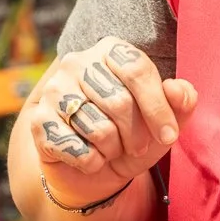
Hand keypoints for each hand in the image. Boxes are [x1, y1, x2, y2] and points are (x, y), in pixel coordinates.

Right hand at [24, 37, 198, 208]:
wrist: (92, 170)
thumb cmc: (132, 136)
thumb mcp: (163, 121)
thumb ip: (181, 102)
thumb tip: (179, 90)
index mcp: (111, 50)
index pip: (137, 70)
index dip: (158, 108)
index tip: (170, 136)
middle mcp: (77, 62)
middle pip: (119, 102)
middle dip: (136, 135)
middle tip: (136, 146)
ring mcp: (54, 90)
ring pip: (99, 129)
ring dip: (113, 150)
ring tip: (111, 149)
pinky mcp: (39, 121)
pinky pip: (77, 149)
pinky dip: (92, 163)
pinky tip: (90, 157)